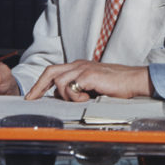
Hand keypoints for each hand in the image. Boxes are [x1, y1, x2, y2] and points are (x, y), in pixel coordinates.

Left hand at [24, 60, 152, 101]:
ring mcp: (83, 68)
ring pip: (59, 81)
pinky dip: (75, 96)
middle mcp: (78, 64)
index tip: (33, 95)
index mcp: (79, 66)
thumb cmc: (117, 84)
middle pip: (50, 71)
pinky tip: (87, 98)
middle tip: (31, 99)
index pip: (54, 71)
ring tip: (80, 99)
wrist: (133, 80)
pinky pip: (71, 87)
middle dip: (38, 86)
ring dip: (66, 95)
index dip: (41, 83)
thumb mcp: (93, 85)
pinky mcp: (89, 75)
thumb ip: (79, 88)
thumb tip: (64, 99)